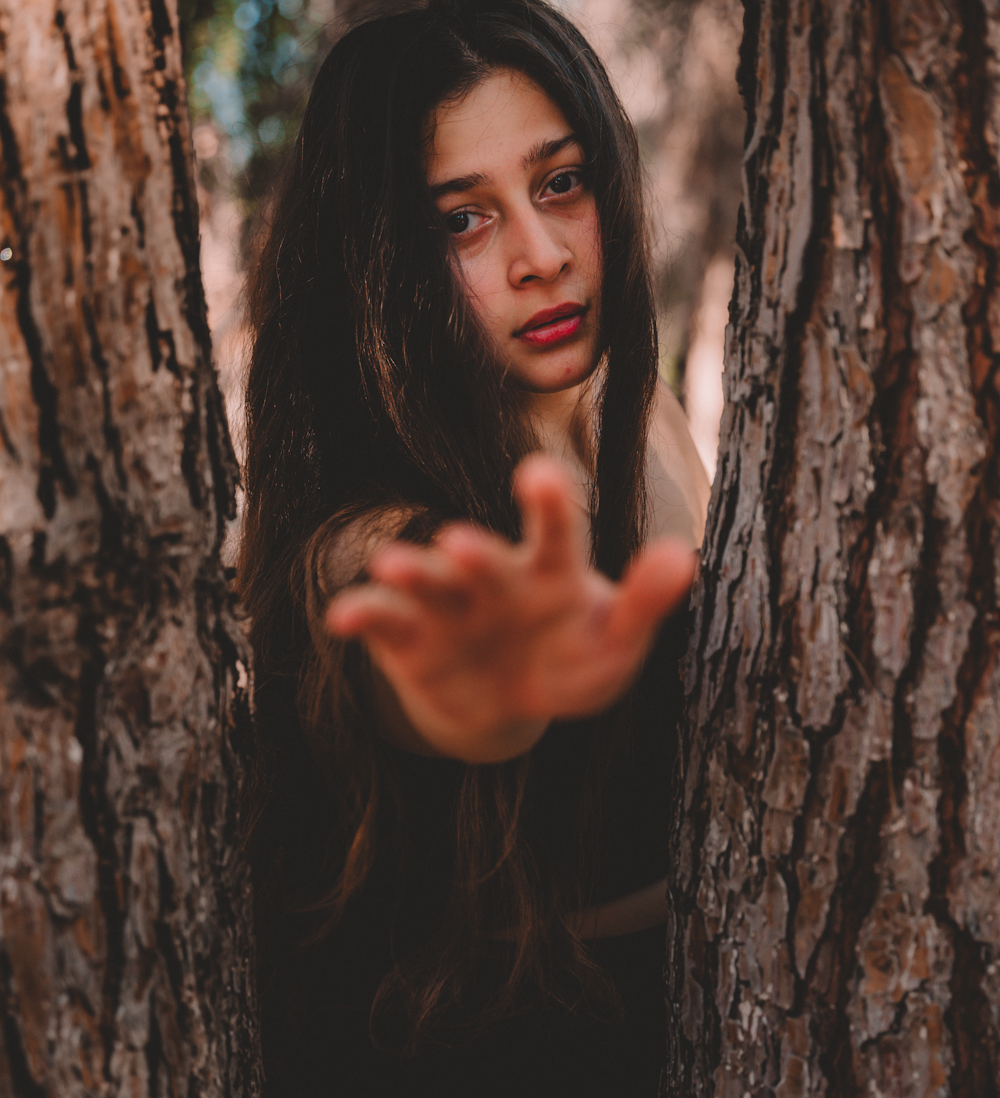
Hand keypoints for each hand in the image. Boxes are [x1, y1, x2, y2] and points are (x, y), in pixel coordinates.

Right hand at [325, 456, 696, 760]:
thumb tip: (683, 557)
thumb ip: (643, 604)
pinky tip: (343, 617)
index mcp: (548, 571)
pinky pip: (383, 620)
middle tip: (460, 542)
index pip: (555, 533)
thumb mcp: (612, 645)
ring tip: (392, 564)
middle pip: (484, 559)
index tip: (537, 474)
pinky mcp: (407, 636)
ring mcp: (447, 603)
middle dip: (473, 552)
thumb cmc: (567, 663)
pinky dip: (362, 614)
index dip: (548, 505)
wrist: (505, 703)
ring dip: (410, 570)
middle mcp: (493, 576)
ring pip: (426, 579)